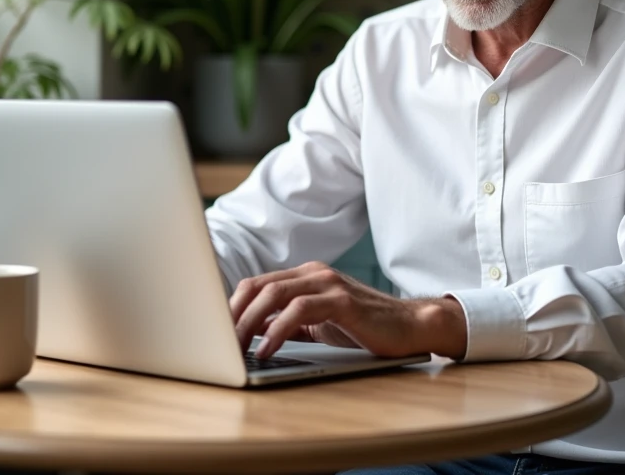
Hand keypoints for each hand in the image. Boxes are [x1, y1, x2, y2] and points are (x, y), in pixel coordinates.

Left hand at [230, 261, 467, 359]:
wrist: (410, 327)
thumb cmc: (364, 327)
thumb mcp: (318, 324)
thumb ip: (287, 323)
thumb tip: (249, 334)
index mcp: (304, 276)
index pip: (256, 285)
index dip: (231, 306)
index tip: (213, 332)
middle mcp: (314, 274)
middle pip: (258, 286)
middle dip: (232, 315)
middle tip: (217, 343)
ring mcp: (328, 284)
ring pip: (274, 295)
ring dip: (248, 323)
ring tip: (235, 349)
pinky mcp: (342, 301)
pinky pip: (299, 311)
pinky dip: (277, 330)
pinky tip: (266, 350)